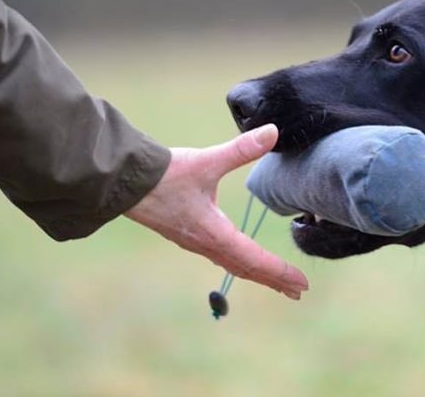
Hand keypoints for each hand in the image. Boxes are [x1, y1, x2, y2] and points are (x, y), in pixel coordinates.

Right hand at [125, 124, 308, 299]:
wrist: (123, 182)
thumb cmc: (165, 175)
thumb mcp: (207, 161)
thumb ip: (241, 149)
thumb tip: (272, 132)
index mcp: (214, 234)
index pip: (255, 259)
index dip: (280, 271)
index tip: (301, 283)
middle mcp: (206, 244)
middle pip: (247, 269)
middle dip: (274, 280)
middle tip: (298, 292)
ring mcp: (196, 242)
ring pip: (233, 265)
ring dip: (258, 274)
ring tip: (278, 282)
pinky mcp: (188, 235)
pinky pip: (221, 257)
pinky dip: (240, 264)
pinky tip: (242, 259)